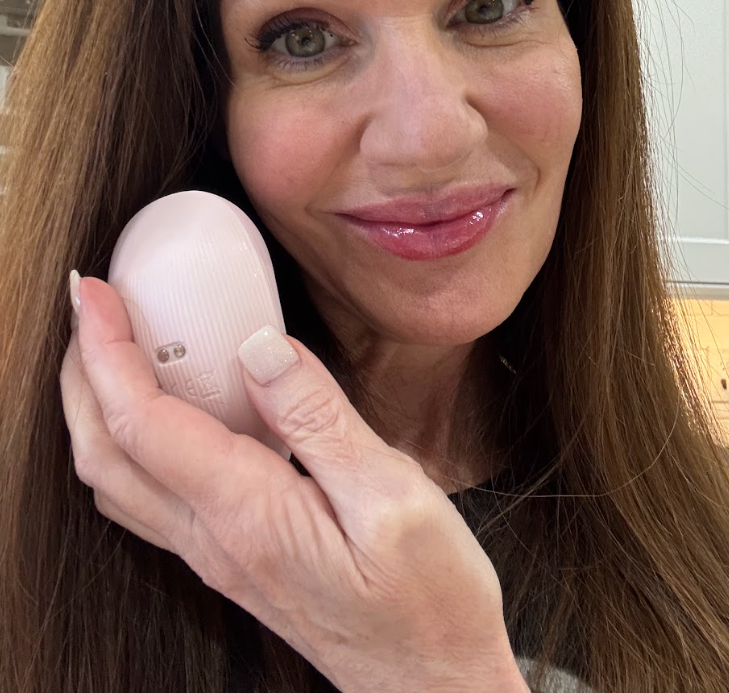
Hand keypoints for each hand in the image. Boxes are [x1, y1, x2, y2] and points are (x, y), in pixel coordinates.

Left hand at [59, 276, 525, 692]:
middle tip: (90, 309)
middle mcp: (214, 537)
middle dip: (81, 373)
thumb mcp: (393, 497)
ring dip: (96, 408)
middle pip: (104, 452)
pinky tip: (167, 409)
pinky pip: (151, 493)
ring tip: (115, 347)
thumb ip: (320, 418)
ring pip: (117, 478)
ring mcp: (217, 552)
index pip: (141, 421)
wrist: (429, 683)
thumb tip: (259, 347)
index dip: (106, 349)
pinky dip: (132, 438)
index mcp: (247, 513)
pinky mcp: (233, 554)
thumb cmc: (427, 601)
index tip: (92, 293)